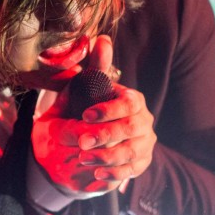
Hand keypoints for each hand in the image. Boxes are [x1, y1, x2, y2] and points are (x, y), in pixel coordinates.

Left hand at [32, 36, 155, 196]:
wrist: (71, 148)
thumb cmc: (77, 113)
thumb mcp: (79, 90)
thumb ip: (93, 68)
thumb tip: (102, 40)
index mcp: (131, 100)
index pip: (130, 103)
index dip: (110, 110)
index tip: (85, 116)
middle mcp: (142, 121)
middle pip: (133, 128)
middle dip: (106, 135)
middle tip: (81, 142)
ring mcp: (143, 145)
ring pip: (132, 151)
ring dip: (106, 156)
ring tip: (82, 159)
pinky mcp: (138, 165)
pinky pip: (131, 171)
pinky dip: (114, 174)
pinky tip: (96, 174)